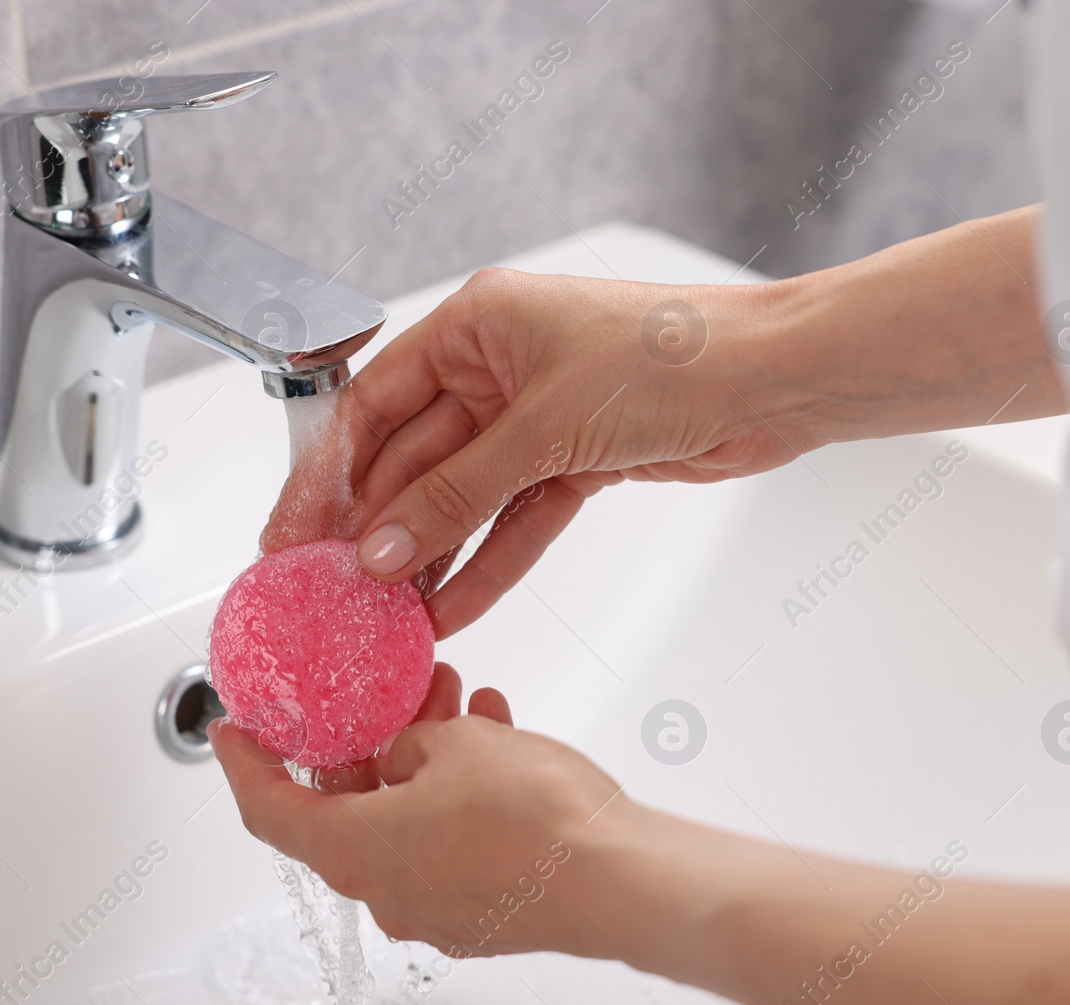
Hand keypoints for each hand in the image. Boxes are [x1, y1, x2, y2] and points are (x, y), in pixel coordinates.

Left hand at [210, 662, 636, 957]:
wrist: (619, 877)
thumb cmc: (535, 817)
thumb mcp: (456, 743)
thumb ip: (411, 741)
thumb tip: (407, 752)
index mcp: (354, 852)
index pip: (269, 810)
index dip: (245, 766)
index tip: (233, 733)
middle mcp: (386, 892)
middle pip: (348, 811)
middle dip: (371, 742)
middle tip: (394, 695)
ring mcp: (436, 909)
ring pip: (408, 820)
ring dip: (426, 760)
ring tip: (462, 704)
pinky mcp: (483, 913)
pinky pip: (452, 842)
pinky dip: (461, 793)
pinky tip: (498, 740)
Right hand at [262, 269, 811, 635]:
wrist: (777, 380)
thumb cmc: (672, 355)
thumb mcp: (542, 427)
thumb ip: (455, 495)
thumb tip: (380, 548)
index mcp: (477, 325)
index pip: (374, 405)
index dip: (327, 473)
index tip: (292, 533)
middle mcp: (499, 367)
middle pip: (413, 459)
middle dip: (376, 527)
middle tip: (336, 589)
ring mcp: (537, 417)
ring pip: (462, 498)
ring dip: (429, 556)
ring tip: (389, 615)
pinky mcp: (576, 461)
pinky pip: (514, 519)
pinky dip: (489, 562)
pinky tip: (453, 607)